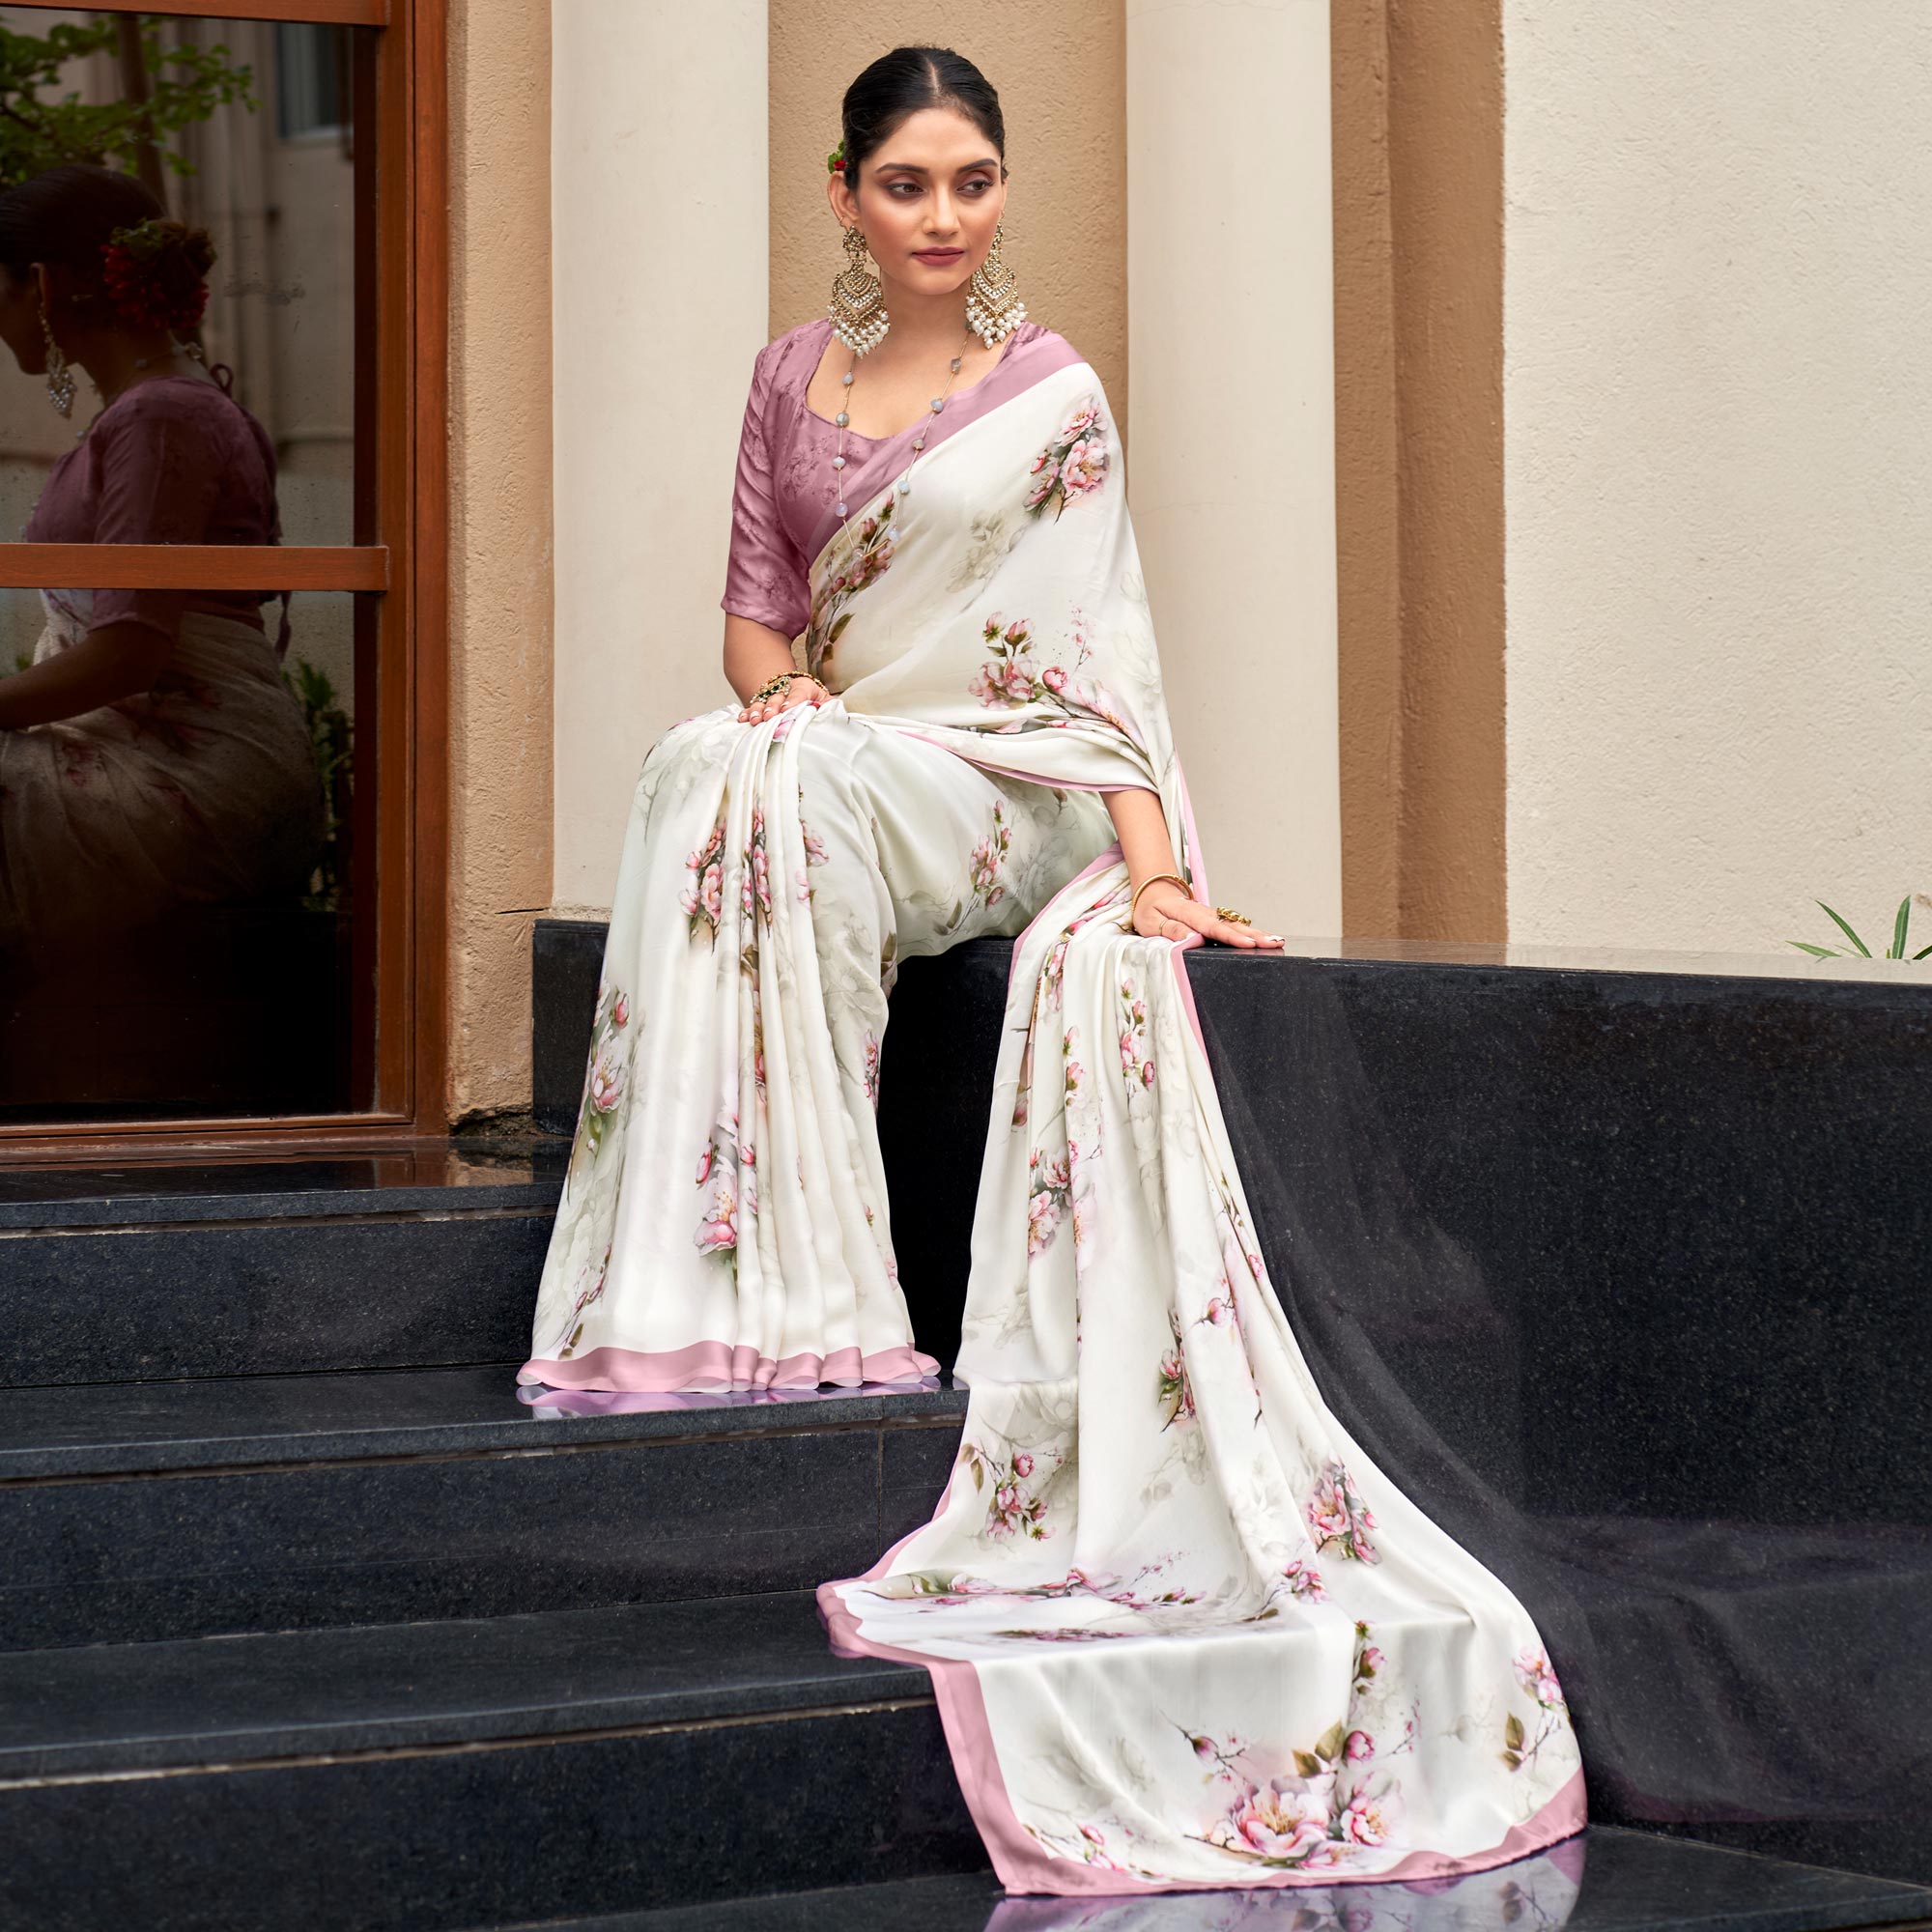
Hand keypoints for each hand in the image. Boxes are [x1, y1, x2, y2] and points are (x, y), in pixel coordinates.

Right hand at [737, 674, 826, 725]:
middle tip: (770, 716)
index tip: (787, 709)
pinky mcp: (762, 706)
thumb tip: (837, 716)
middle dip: (772, 707)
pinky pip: (753, 708)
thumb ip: (831, 707)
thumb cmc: (816, 700)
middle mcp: (785, 690)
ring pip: (763, 702)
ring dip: (758, 711)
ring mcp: (772, 698)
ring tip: (755, 719)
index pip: (798, 694)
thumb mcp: (826, 701)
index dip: (792, 702)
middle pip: (777, 697)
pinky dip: (747, 713)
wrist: (802, 692)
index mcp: (804, 687)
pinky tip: (743, 719)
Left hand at [1132, 881, 1282, 948]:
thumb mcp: (1151, 922)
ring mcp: (1211, 915)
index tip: (1248, 943)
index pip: (1213, 928)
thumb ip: (1171, 930)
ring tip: (1277, 941)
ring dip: (1257, 933)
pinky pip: (1232, 925)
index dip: (1232, 936)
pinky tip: (1263, 938)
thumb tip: (1190, 940)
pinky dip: (1249, 931)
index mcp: (1189, 914)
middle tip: (1275, 943)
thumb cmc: (1150, 910)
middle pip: (1232, 925)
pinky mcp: (1213, 919)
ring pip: (1236, 924)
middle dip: (1255, 935)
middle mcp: (1204, 913)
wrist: (1152, 891)